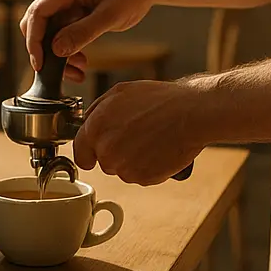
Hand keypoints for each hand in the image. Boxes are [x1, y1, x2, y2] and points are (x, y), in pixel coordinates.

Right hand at [20, 0, 156, 82]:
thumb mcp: (110, 16)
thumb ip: (83, 32)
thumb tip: (56, 50)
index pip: (37, 13)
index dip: (34, 40)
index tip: (40, 64)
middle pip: (36, 24)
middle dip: (44, 50)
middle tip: (56, 72)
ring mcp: (65, 3)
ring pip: (48, 32)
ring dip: (58, 54)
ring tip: (78, 70)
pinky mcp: (72, 13)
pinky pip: (61, 34)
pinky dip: (67, 50)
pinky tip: (81, 62)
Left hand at [73, 79, 205, 184]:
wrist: (190, 113)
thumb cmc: (159, 100)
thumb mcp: (121, 92)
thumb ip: (97, 110)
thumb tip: (88, 123)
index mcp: (97, 127)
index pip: (80, 153)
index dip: (88, 153)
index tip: (94, 154)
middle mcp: (107, 150)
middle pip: (103, 162)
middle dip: (116, 152)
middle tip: (136, 135)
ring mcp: (125, 166)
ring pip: (122, 170)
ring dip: (132, 160)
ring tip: (150, 139)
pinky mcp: (143, 178)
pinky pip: (140, 177)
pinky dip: (148, 167)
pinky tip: (158, 149)